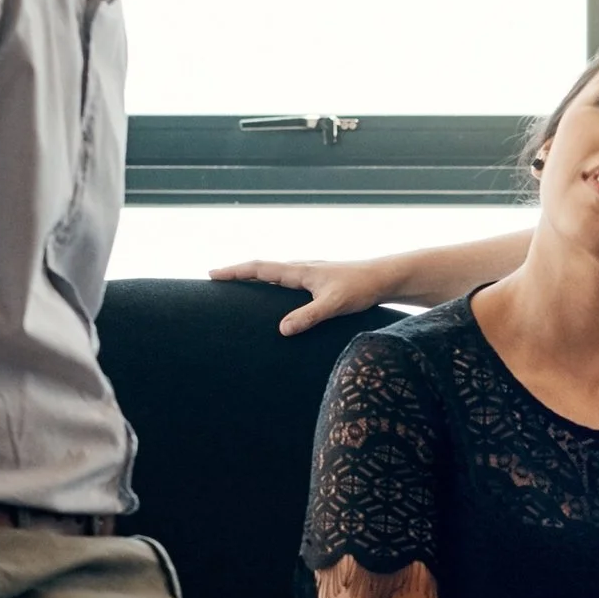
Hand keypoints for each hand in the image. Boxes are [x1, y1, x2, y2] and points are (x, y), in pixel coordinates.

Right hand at [211, 255, 398, 336]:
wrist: (386, 277)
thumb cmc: (361, 288)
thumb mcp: (333, 305)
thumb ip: (308, 316)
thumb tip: (281, 329)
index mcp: (299, 271)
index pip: (259, 268)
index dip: (234, 272)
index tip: (212, 274)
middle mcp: (302, 268)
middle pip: (263, 268)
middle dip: (239, 273)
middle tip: (216, 279)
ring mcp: (310, 273)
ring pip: (275, 272)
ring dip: (255, 277)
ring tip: (237, 286)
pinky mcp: (320, 280)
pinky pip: (288, 279)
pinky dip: (273, 283)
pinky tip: (275, 295)